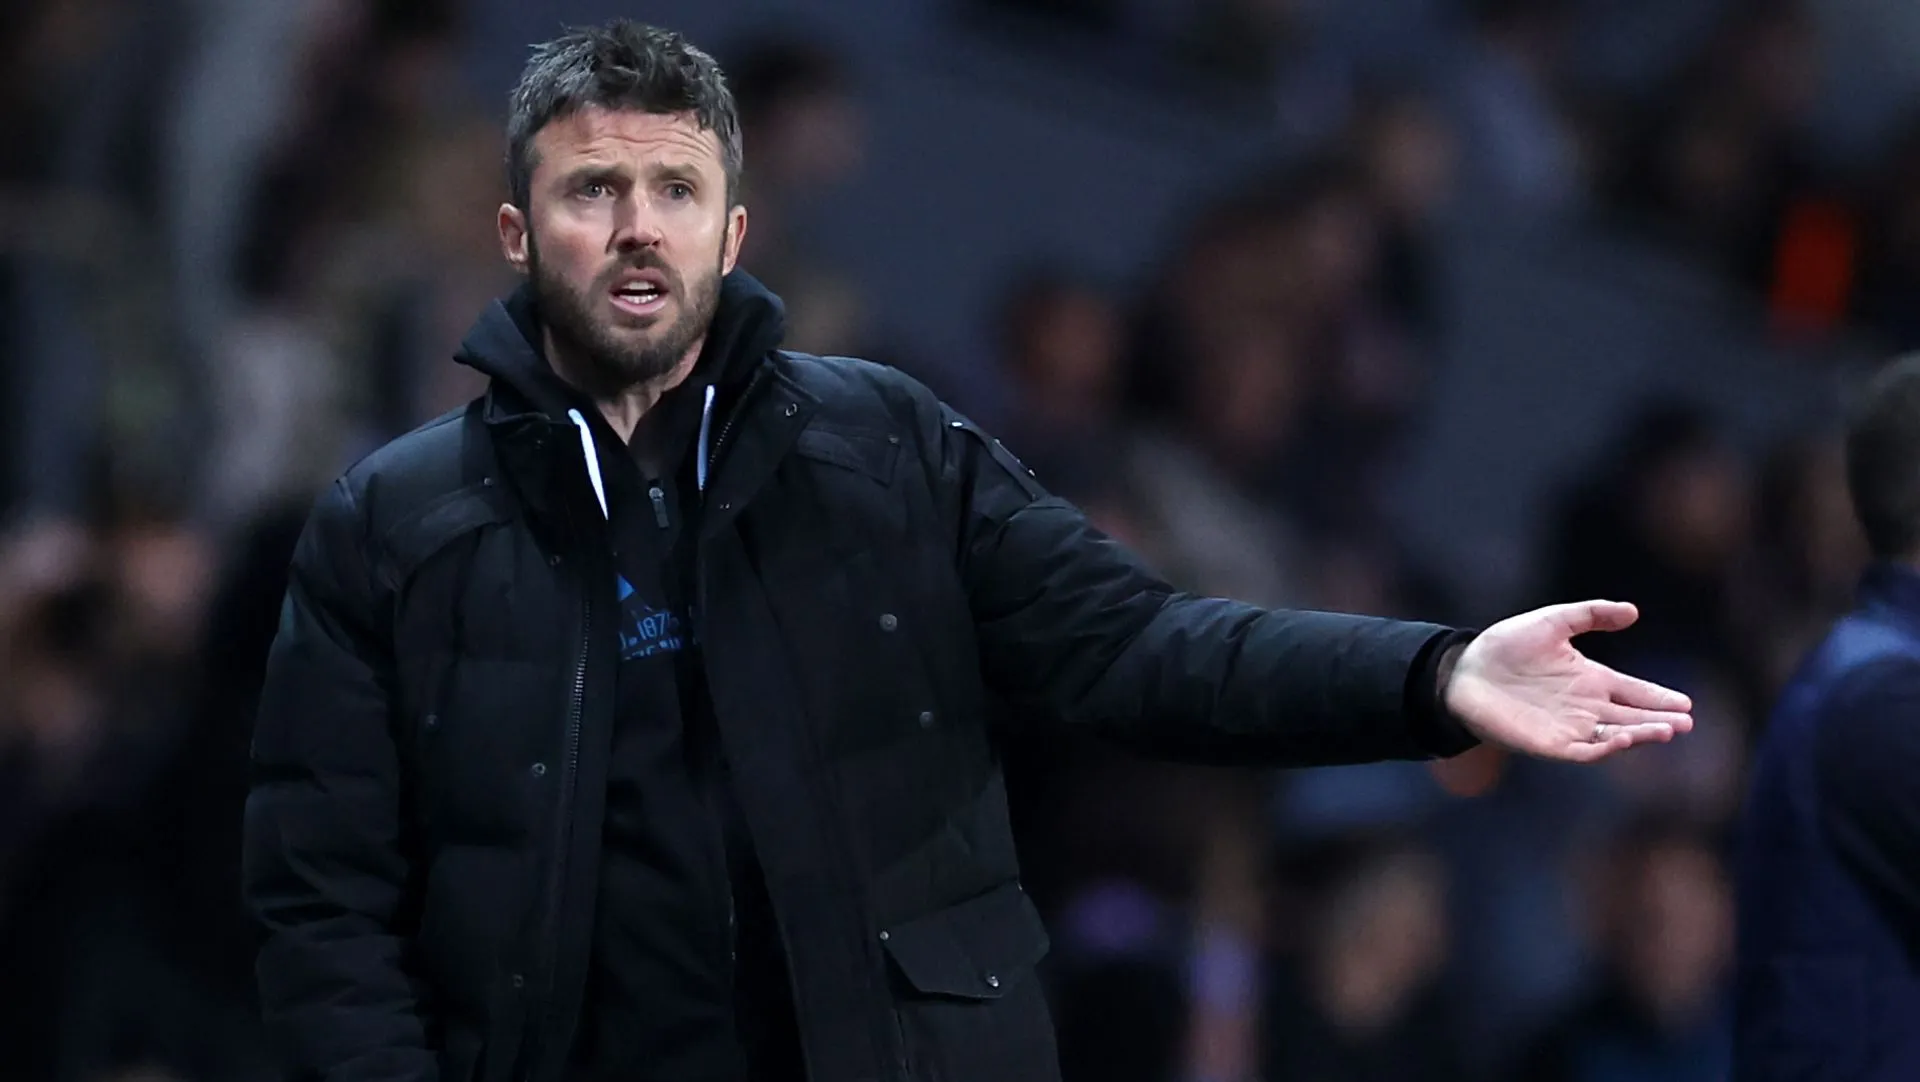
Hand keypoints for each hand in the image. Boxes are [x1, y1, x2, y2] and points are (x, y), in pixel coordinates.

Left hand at [1444, 600, 1693, 762]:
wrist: (1463, 672)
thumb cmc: (1504, 647)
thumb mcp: (1552, 622)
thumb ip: (1591, 614)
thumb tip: (1633, 612)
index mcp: (1590, 679)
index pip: (1633, 691)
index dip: (1659, 697)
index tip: (1686, 702)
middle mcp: (1585, 706)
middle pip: (1632, 717)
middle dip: (1659, 720)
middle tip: (1685, 722)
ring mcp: (1569, 727)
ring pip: (1615, 736)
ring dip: (1640, 735)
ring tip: (1666, 730)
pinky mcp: (1550, 744)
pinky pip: (1585, 751)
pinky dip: (1606, 748)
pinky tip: (1624, 738)